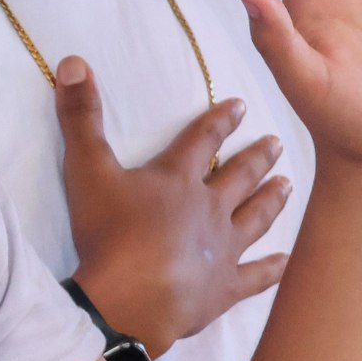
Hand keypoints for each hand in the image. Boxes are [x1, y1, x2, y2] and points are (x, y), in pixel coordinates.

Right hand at [57, 59, 291, 356]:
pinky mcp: (223, 288)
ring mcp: (221, 250)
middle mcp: (208, 208)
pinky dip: (272, 267)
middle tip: (276, 142)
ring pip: (254, 218)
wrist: (131, 299)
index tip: (240, 104)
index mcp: (177, 179)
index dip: (220, 120)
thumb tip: (75, 61)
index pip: (203, 140)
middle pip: (238, 176)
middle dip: (257, 157)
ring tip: (286, 184)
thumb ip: (81, 117)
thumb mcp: (86, 169)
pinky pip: (255, 275)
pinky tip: (286, 260)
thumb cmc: (108, 234)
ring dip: (271, 200)